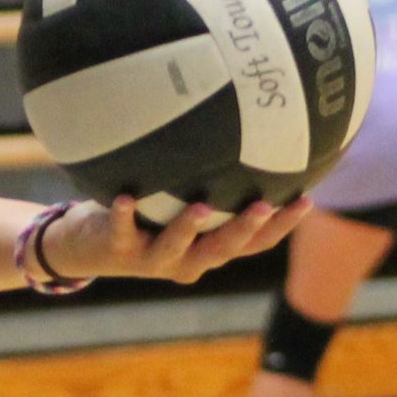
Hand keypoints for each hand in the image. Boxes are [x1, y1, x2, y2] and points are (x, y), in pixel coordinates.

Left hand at [45, 195, 308, 287]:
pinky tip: (126, 197)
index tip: (306, 200)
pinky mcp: (119, 249)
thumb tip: (245, 136)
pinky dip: (124, 215)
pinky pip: (123, 232)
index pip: (254, 244)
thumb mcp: (182, 201)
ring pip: (177, 248)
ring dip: (189, 228)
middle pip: (223, 249)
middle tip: (266, 204)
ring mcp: (153, 259)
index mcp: (209, 250)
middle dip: (244, 228)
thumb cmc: (147, 217)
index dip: (281, 227)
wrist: (90, 248)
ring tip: (202, 207)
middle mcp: (188, 260)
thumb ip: (210, 182)